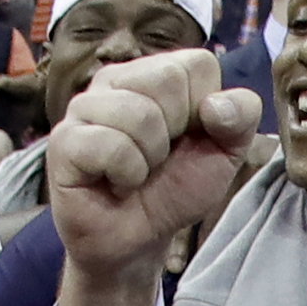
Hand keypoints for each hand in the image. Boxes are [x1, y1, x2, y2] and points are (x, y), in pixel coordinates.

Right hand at [48, 51, 258, 305]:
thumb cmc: (175, 188)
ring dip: (150, 159)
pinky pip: (111, 146)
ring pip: (139, 114)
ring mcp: (84, 108)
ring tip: (136, 173)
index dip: (204, 111)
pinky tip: (115, 183)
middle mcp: (114, 80)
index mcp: (154, 72)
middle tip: (158, 160)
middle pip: (167, 80)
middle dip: (176, 133)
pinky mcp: (65, 141)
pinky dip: (126, 175)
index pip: (197, 64)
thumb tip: (216, 105)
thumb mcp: (224, 152)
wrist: (137, 241)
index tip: (186, 139)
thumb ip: (242, 116)